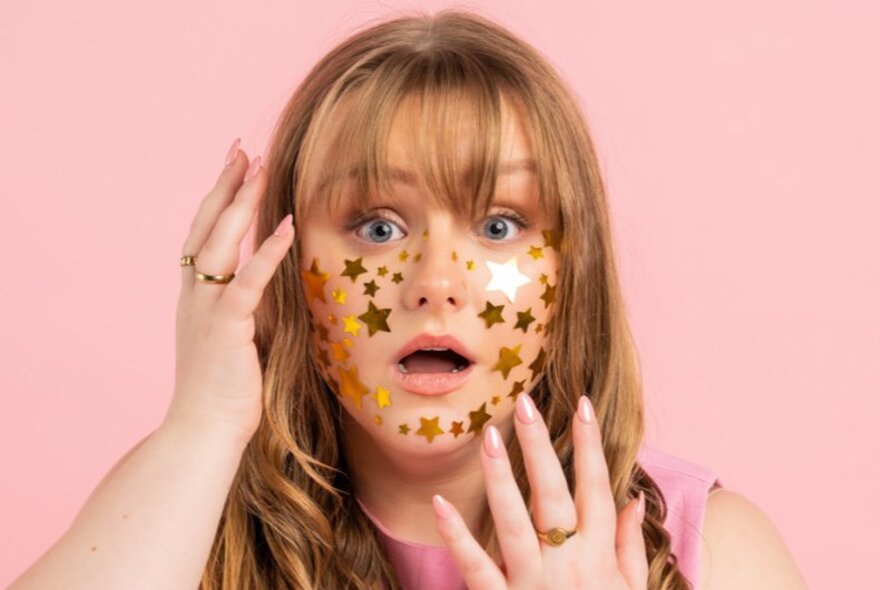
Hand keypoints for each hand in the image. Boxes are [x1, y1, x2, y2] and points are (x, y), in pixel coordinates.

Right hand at [164, 141, 294, 444]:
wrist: (202, 429)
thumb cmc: (224, 390)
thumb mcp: (235, 338)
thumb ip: (247, 306)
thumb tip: (273, 284)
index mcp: (195, 295)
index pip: (203, 234)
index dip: (216, 198)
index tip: (232, 167)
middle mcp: (194, 294)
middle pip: (206, 226)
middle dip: (224, 184)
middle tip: (240, 149)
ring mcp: (206, 307)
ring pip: (220, 242)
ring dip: (240, 202)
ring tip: (258, 166)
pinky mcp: (226, 325)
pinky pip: (247, 279)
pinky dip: (267, 250)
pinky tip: (285, 222)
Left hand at [431, 393, 647, 588]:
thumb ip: (632, 546)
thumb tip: (636, 497)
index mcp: (600, 557)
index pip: (595, 489)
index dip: (590, 445)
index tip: (581, 405)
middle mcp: (568, 565)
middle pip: (554, 496)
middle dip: (541, 448)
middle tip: (526, 405)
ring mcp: (533, 583)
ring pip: (516, 523)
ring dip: (503, 479)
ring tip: (491, 437)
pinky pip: (477, 568)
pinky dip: (457, 537)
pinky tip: (440, 503)